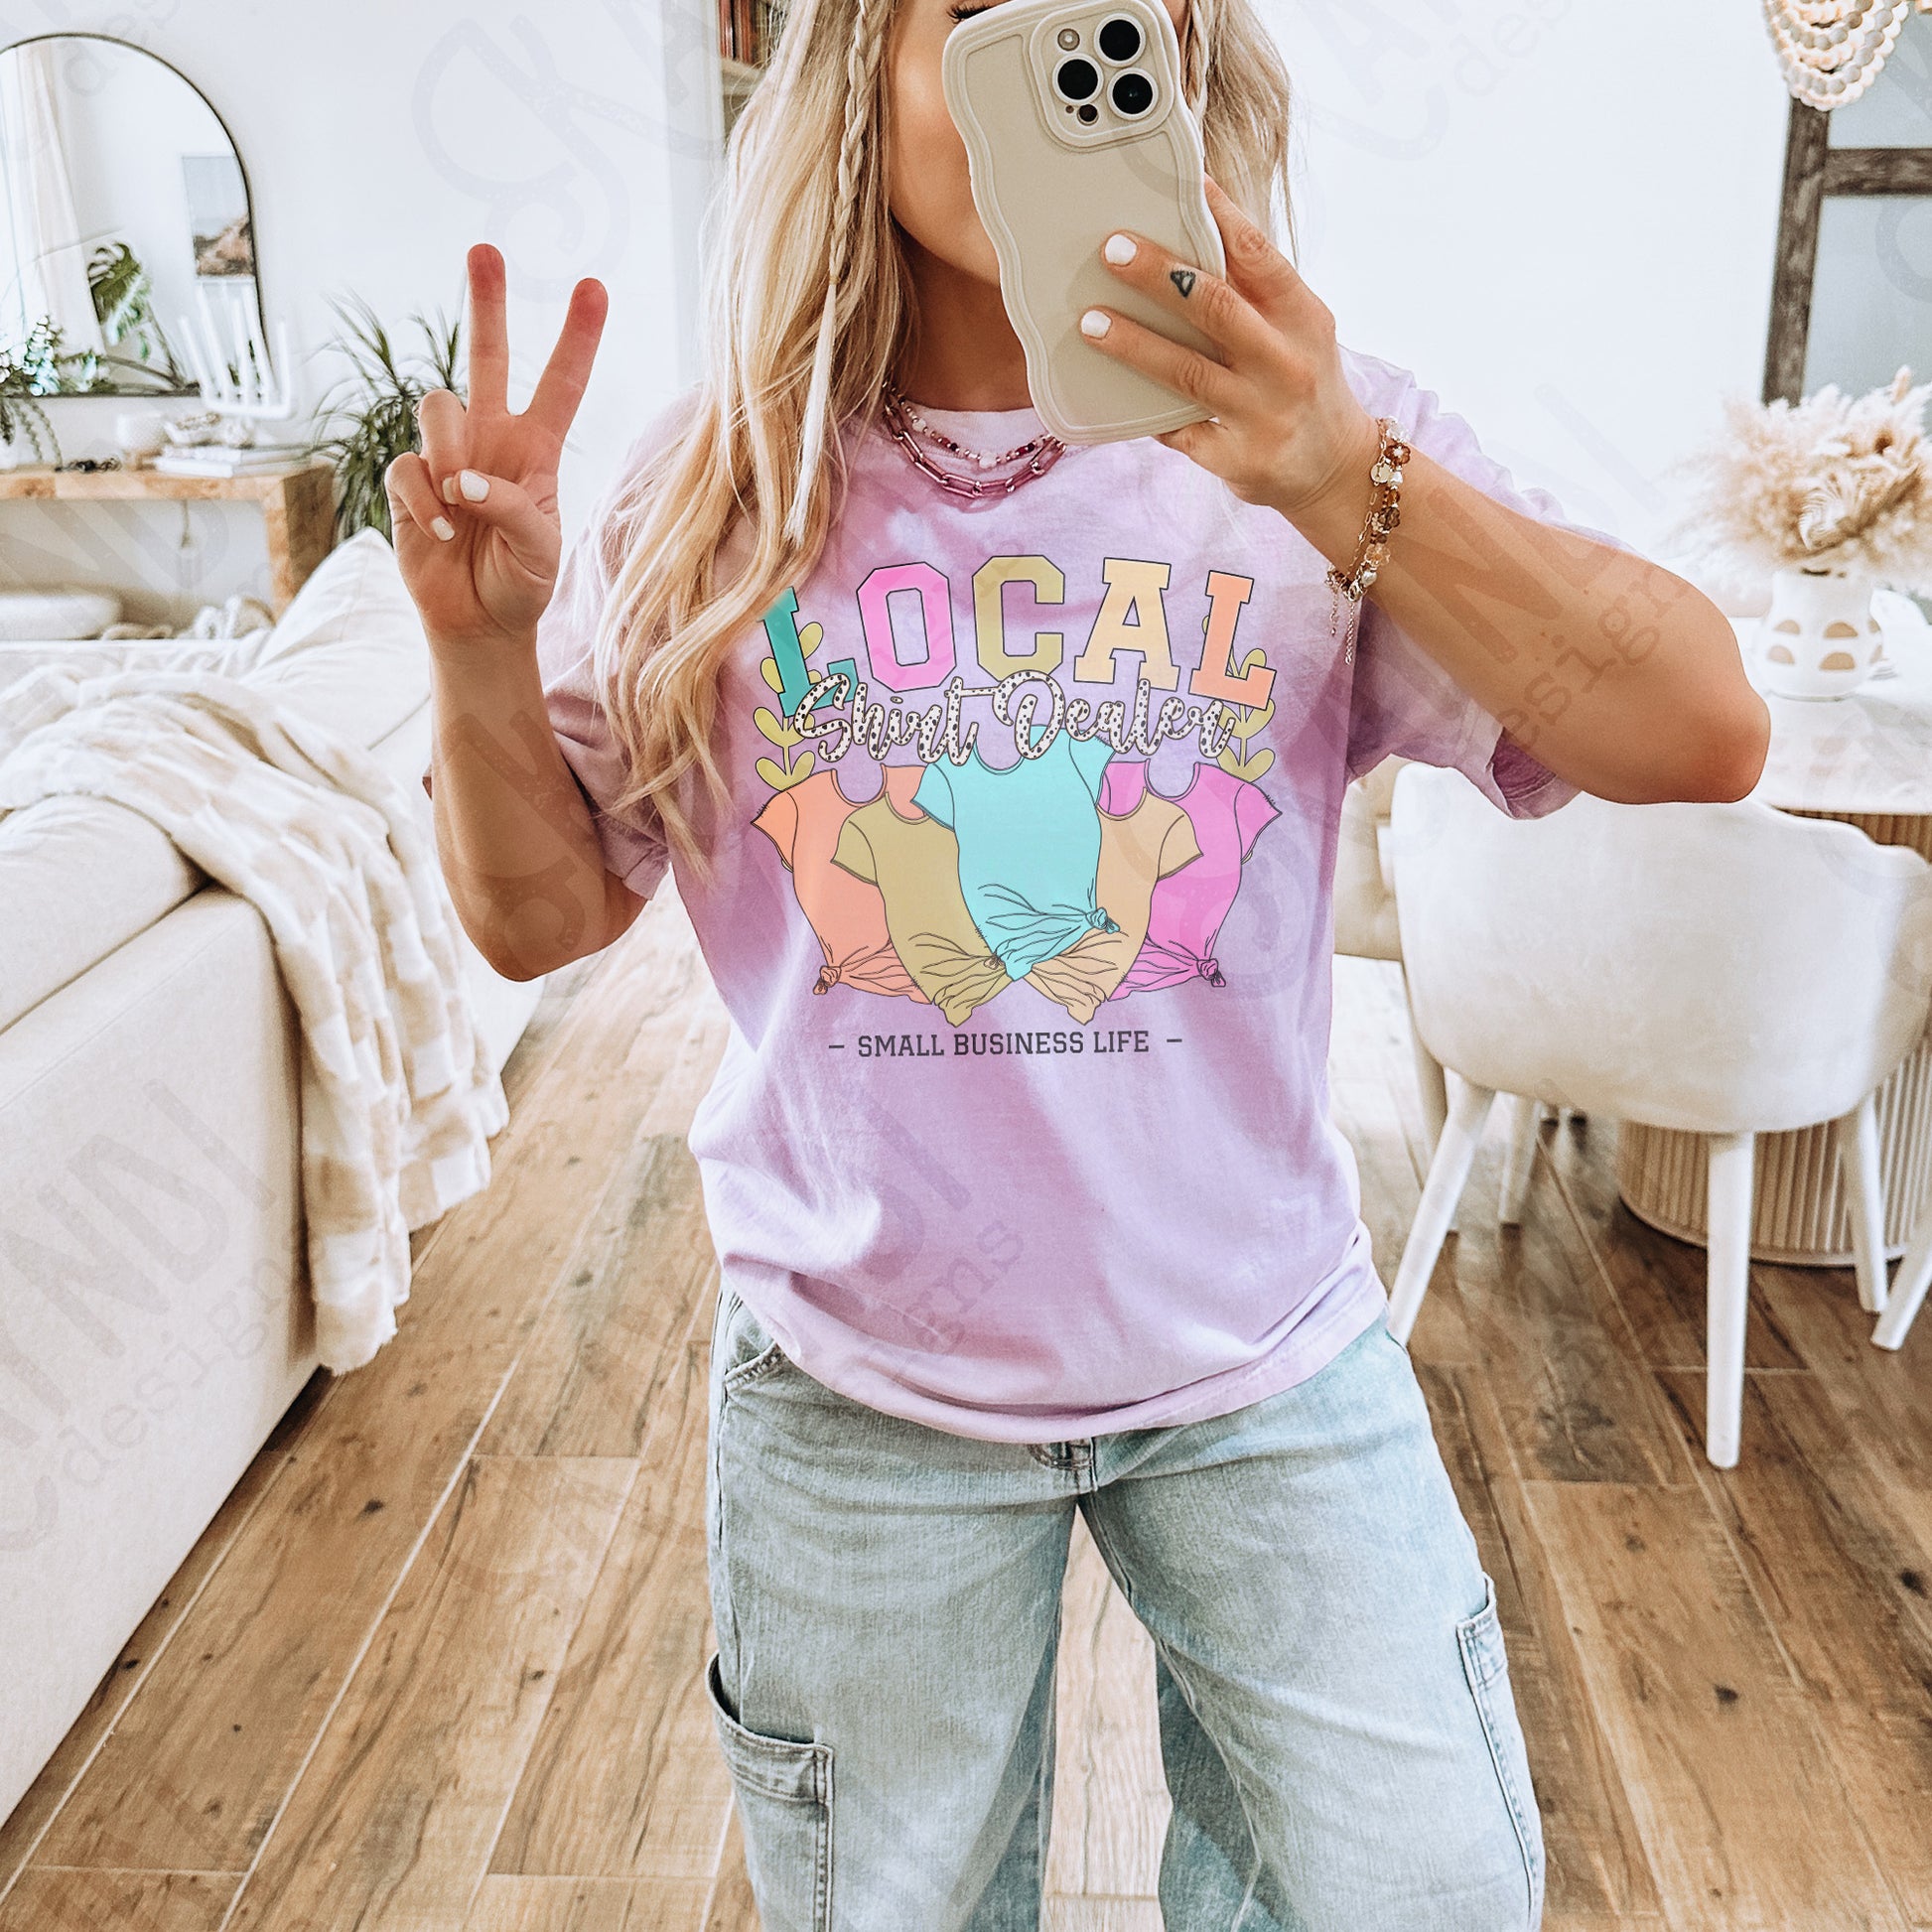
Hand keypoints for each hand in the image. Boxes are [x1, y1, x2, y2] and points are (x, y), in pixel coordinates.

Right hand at [386, 243, 608, 650]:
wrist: (480, 624)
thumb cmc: (522, 584)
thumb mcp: (541, 553)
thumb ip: (515, 509)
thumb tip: (464, 478)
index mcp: (537, 449)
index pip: (561, 384)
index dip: (577, 338)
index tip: (594, 287)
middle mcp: (491, 439)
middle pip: (486, 356)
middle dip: (486, 302)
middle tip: (485, 248)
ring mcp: (446, 455)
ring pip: (437, 405)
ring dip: (449, 451)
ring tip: (464, 504)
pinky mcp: (410, 482)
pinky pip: (408, 467)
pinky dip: (425, 503)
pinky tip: (443, 536)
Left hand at [1080, 174, 1378, 534]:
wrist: (1335, 468)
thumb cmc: (1303, 382)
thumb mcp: (1299, 330)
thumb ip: (1255, 291)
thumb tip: (1192, 237)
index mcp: (1304, 318)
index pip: (1260, 257)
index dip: (1222, 219)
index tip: (1184, 187)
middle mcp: (1285, 363)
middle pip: (1216, 308)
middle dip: (1159, 276)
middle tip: (1112, 250)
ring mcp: (1261, 414)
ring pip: (1187, 372)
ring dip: (1134, 344)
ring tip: (1091, 322)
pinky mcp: (1237, 459)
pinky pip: (1178, 432)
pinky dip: (1144, 412)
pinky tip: (1109, 392)